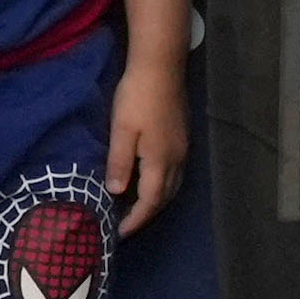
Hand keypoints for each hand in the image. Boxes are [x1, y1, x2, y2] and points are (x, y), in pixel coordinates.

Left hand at [104, 56, 192, 230]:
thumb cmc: (137, 97)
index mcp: (160, 161)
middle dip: (147, 214)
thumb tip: (116, 193)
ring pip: (172, 186)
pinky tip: (148, 180)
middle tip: (125, 223)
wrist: (161, 66)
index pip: (150, 201)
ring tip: (135, 207)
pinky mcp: (182, 137)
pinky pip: (174, 173)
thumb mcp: (121, 130)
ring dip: (156, 200)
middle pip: (165, 197)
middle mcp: (177, 159)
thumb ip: (120, 163)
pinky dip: (161, 185)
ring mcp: (182, 148)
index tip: (119, 233)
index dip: (136, 220)